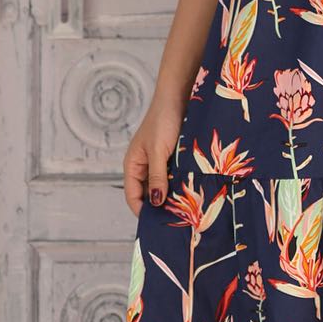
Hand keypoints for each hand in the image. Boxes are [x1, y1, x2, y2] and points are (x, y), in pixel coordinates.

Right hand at [123, 90, 184, 216]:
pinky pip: (173, 177)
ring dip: (171, 195)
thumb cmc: (163, 121)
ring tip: (184, 208)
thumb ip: (156, 177)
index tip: (158, 224)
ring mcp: (158, 162)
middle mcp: (143, 166)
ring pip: (162, 186)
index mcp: (133, 165)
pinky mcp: (172, 157)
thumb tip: (155, 202)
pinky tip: (190, 191)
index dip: (143, 211)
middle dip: (159, 206)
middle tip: (175, 219)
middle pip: (147, 194)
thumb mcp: (158, 152)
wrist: (178, 97)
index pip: (132, 196)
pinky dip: (180, 184)